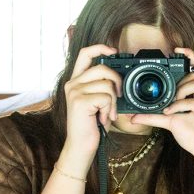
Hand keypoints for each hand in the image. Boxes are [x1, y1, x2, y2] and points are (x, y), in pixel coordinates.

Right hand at [61, 44, 119, 168]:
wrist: (81, 145)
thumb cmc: (92, 124)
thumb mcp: (98, 101)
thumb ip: (103, 86)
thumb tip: (120, 75)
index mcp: (76, 81)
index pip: (85, 54)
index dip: (100, 48)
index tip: (114, 51)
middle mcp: (72, 83)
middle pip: (102, 68)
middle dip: (117, 82)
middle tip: (119, 97)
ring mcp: (74, 92)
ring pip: (107, 85)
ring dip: (114, 102)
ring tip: (107, 114)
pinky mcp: (80, 101)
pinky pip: (106, 97)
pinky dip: (110, 110)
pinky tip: (103, 119)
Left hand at [129, 49, 193, 170]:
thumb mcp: (170, 122)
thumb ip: (153, 116)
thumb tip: (134, 116)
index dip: (189, 56)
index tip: (176, 50)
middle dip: (180, 80)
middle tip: (169, 94)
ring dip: (181, 90)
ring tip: (171, 103)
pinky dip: (181, 105)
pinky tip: (172, 111)